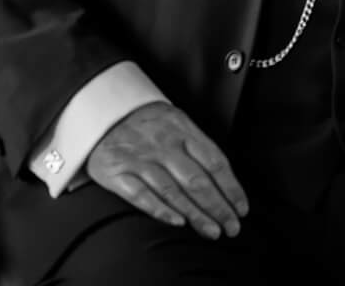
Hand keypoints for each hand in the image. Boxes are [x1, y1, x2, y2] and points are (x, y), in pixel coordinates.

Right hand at [85, 102, 248, 239]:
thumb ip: (198, 148)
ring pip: (173, 191)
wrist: (103, 113)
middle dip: (218, 207)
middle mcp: (164, 146)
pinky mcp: (116, 173)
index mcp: (184, 132)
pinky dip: (160, 210)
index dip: (231, 188)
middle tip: (232, 228)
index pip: (216, 163)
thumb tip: (224, 180)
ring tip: (212, 231)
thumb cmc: (148, 123)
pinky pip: (141, 195)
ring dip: (195, 214)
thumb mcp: (177, 123)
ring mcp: (140, 160)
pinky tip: (178, 222)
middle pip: (197, 181)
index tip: (242, 209)